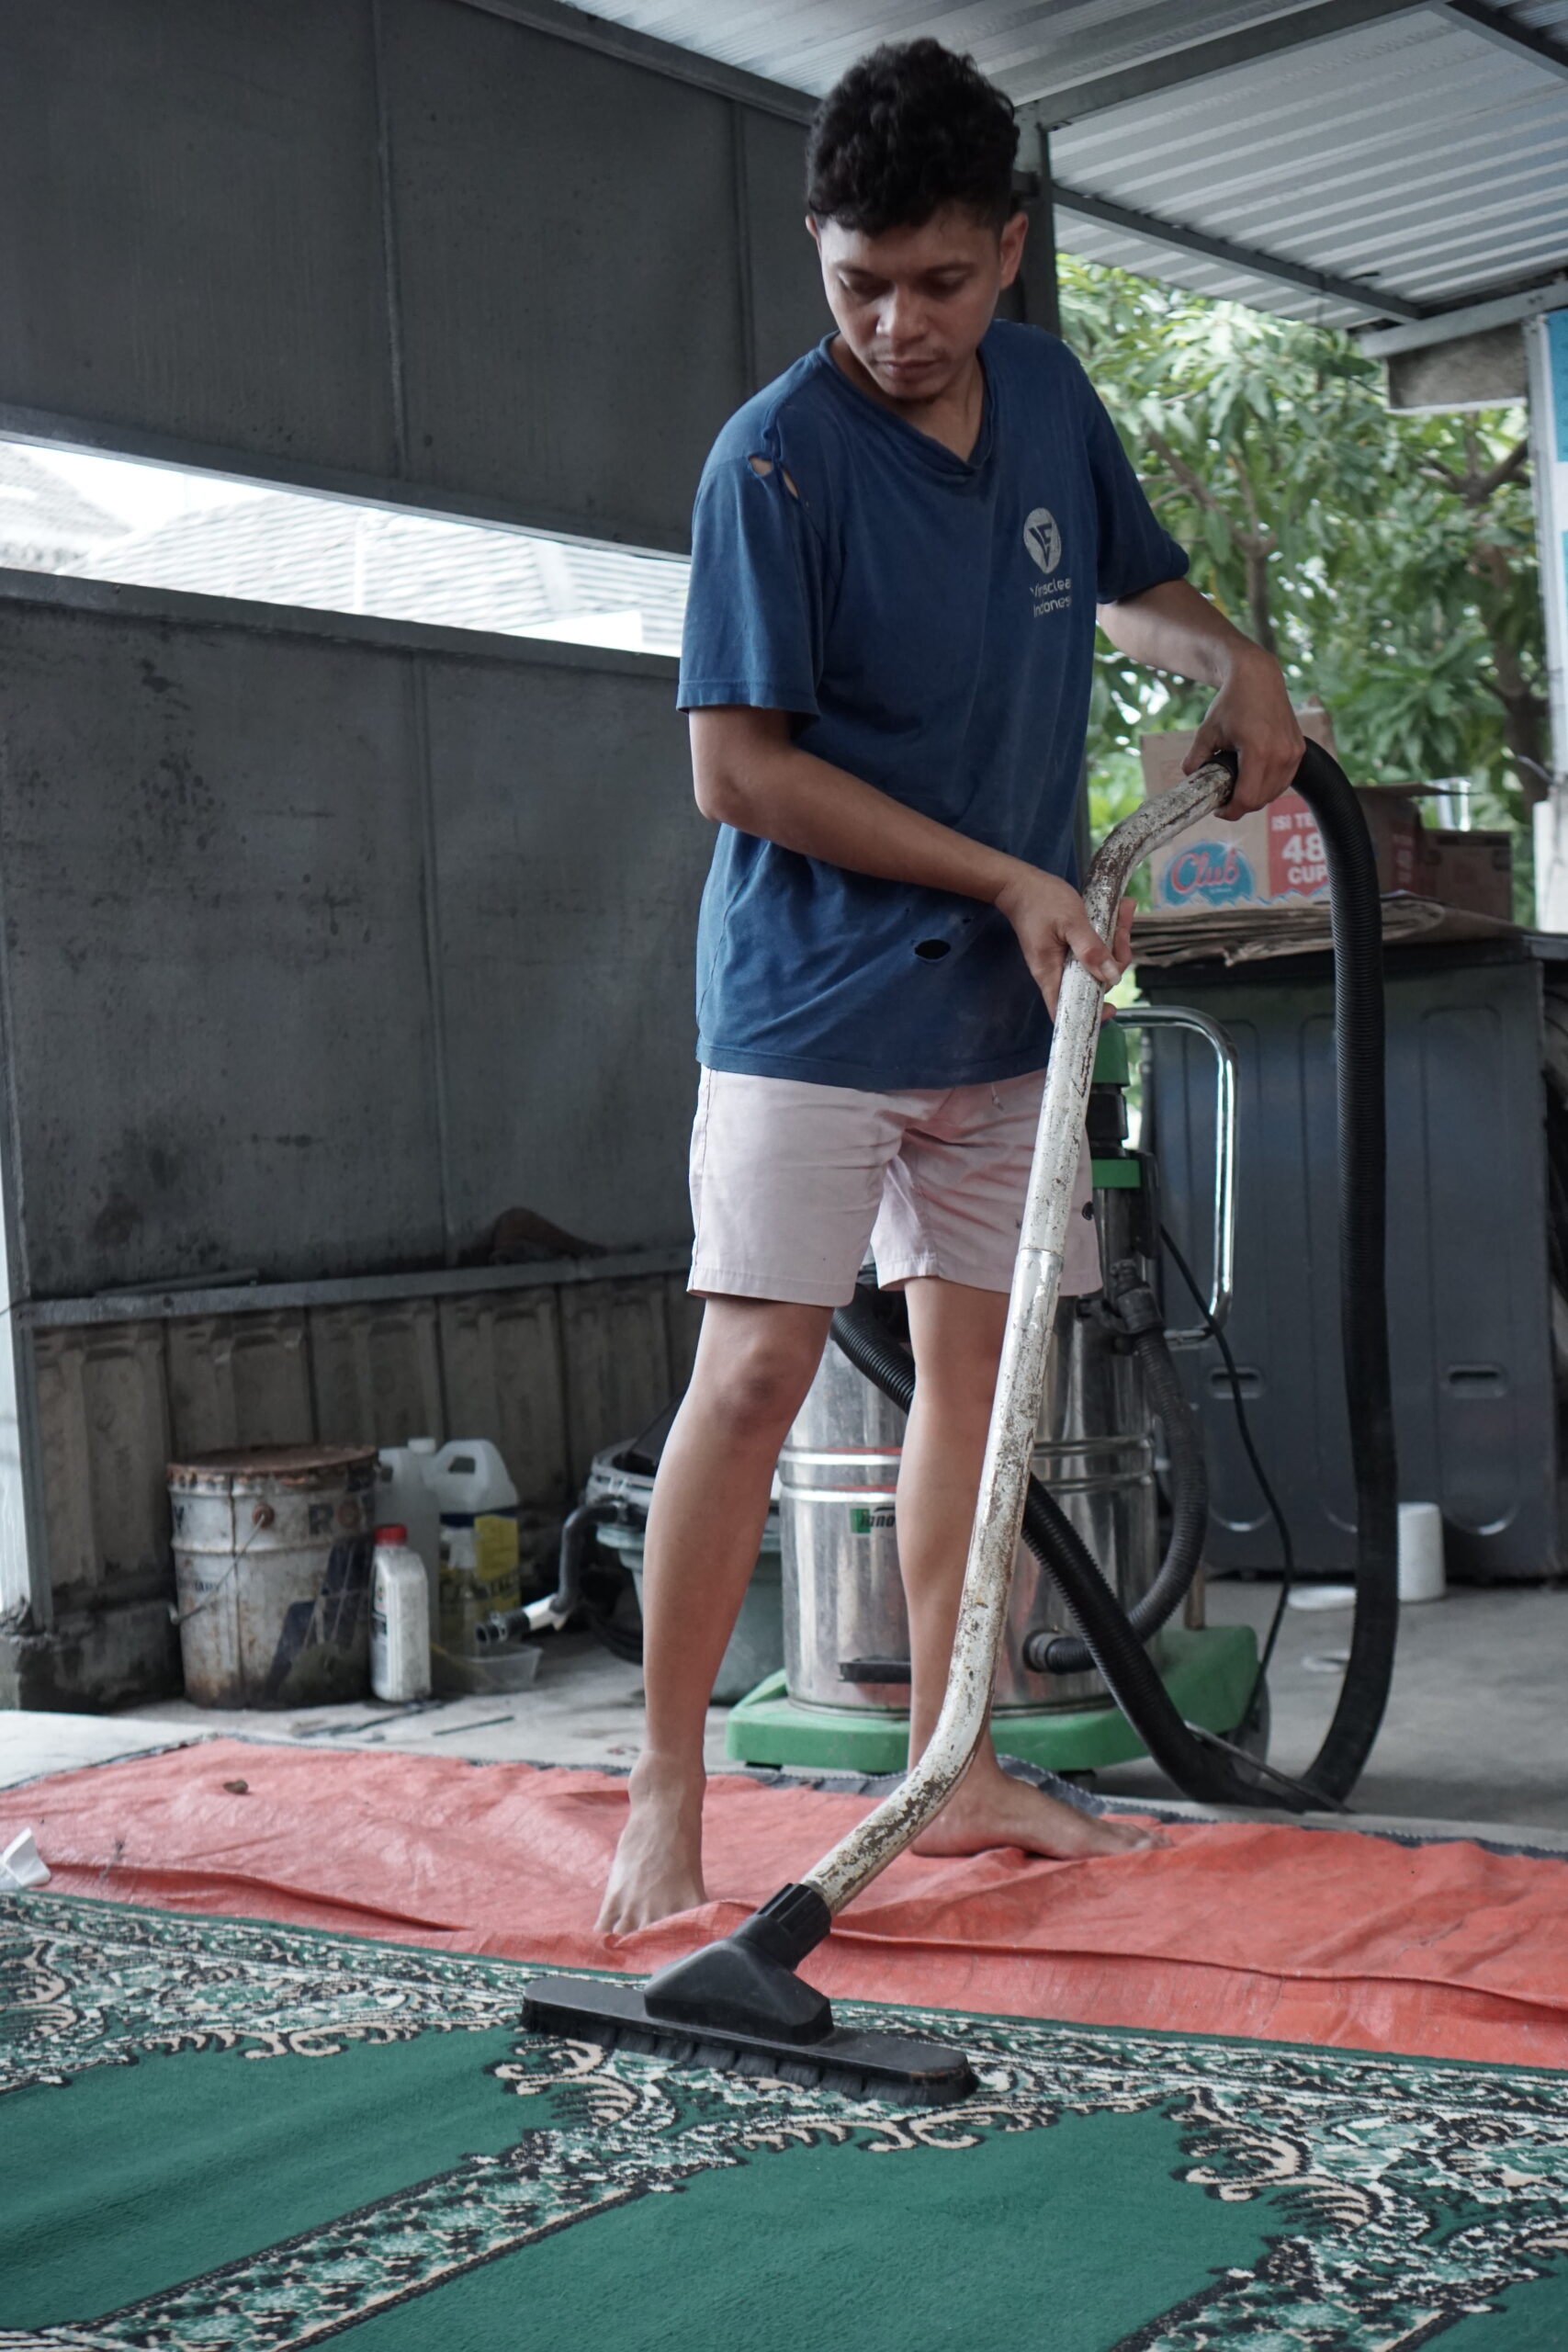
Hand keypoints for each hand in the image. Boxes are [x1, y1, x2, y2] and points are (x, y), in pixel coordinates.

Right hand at [993, 866, 1134, 1019]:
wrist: (1021, 883)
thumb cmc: (1041, 901)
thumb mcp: (1071, 922)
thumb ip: (1091, 950)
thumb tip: (1111, 977)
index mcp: (1051, 973)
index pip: (1065, 1011)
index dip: (1089, 1016)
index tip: (1112, 1008)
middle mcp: (1057, 972)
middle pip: (1093, 982)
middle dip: (1115, 959)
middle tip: (1123, 929)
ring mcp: (1064, 960)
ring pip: (1097, 963)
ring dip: (1116, 941)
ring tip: (1124, 911)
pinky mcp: (1070, 947)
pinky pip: (1094, 948)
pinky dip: (1109, 933)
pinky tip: (1119, 911)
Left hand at [1183, 644, 1304, 819]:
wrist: (1258, 677)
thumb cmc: (1232, 701)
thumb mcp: (1206, 731)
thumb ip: (1195, 760)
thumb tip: (1189, 780)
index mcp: (1259, 751)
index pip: (1247, 799)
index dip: (1230, 811)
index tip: (1218, 809)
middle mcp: (1281, 754)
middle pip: (1261, 800)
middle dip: (1241, 805)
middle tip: (1224, 799)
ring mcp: (1293, 753)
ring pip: (1274, 793)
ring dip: (1256, 797)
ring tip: (1237, 788)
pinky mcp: (1299, 750)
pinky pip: (1284, 781)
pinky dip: (1268, 786)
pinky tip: (1253, 777)